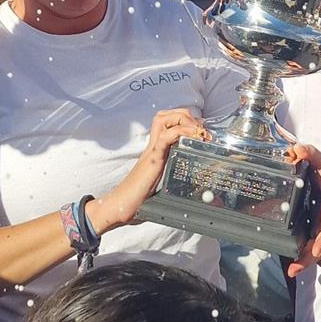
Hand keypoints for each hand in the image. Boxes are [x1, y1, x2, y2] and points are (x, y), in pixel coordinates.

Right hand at [90, 108, 208, 232]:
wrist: (119, 205)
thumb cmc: (138, 197)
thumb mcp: (160, 181)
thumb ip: (171, 177)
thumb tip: (190, 189)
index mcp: (156, 149)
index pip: (167, 122)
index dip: (185, 120)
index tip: (201, 132)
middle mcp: (153, 146)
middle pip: (165, 116)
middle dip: (185, 115)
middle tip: (199, 130)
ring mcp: (152, 151)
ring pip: (163, 120)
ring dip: (183, 120)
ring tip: (196, 131)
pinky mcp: (153, 159)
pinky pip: (165, 137)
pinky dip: (180, 132)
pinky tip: (191, 138)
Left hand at [283, 142, 320, 278]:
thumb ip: (311, 153)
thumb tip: (297, 149)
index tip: (317, 250)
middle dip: (311, 257)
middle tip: (296, 267)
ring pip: (317, 250)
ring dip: (305, 261)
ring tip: (292, 270)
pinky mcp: (315, 232)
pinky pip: (310, 248)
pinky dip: (302, 259)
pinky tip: (291, 267)